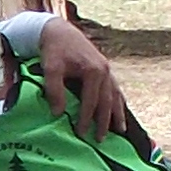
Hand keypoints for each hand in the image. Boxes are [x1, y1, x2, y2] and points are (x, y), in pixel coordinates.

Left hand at [39, 17, 126, 138]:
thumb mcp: (51, 69)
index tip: (81, 134)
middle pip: (106, 102)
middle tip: (100, 140)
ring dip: (118, 114)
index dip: (86, 119)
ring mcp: (107, 70)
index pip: (91, 102)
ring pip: (116, 96)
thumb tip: (59, 113)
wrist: (58, 31)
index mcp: (94, 71)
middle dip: (104, 122)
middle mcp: (105, 71)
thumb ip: (54, 90)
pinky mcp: (105, 68)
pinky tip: (120, 110)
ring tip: (120, 131)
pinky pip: (115, 88)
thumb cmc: (54, 50)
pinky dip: (119, 101)